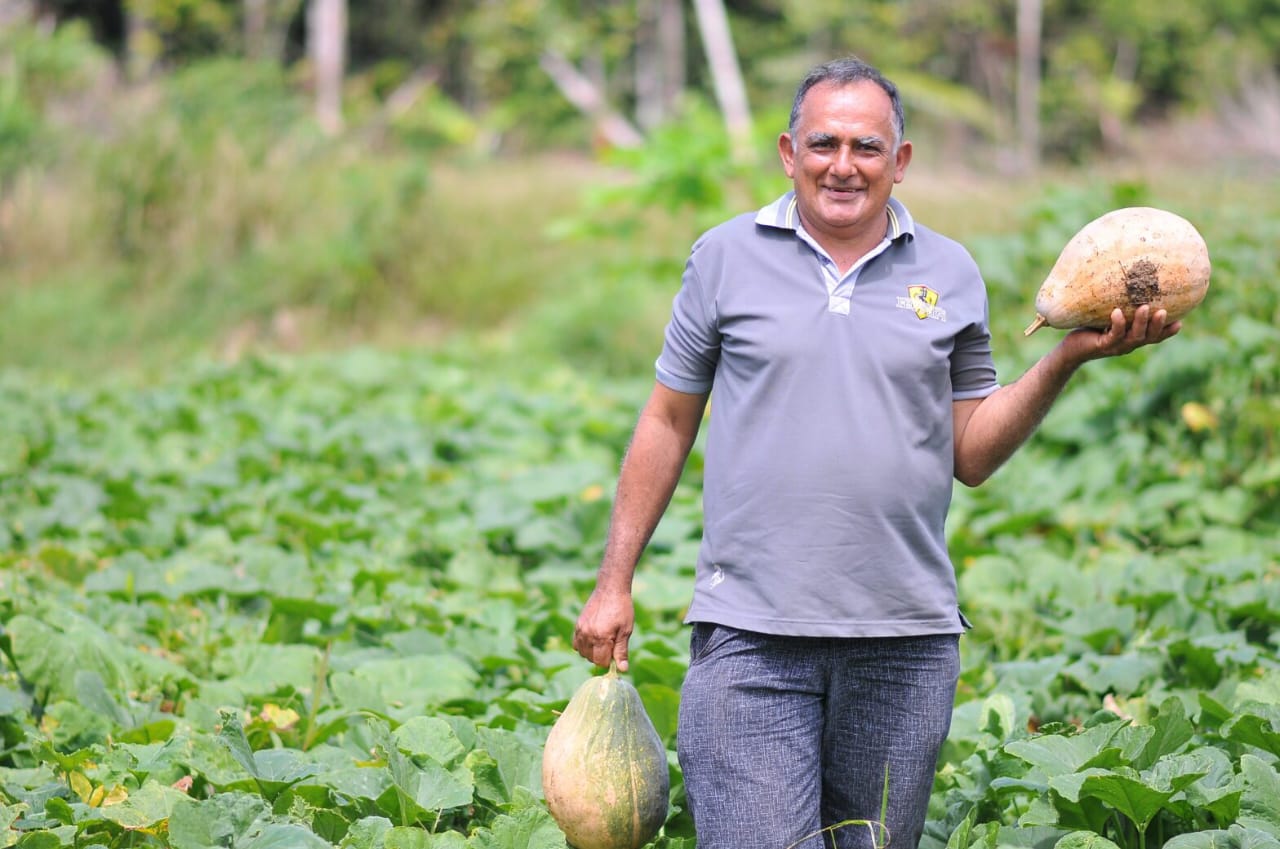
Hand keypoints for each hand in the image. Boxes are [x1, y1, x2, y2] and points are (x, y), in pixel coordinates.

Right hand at [572, 587, 634, 670]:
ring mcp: (581, 629)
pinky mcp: (578, 625)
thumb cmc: (622, 609)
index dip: (610, 661)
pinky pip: (576, 643)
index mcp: (601, 637)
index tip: (616, 652)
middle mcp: (588, 635)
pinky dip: (583, 646)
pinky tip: (593, 639)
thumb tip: (623, 670)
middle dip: (601, 657)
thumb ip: (622, 651)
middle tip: (611, 644)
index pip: (601, 662)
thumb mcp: (626, 630)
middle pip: (591, 659)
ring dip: (592, 652)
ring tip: (603, 642)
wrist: (611, 589)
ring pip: (582, 653)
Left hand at [1063, 304, 1180, 362]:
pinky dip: (1117, 323)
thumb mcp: (1110, 316)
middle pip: (1149, 337)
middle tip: (1165, 311)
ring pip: (1134, 337)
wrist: (1071, 349)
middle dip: (1159, 325)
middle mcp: (1128, 344)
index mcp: (1134, 337)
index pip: (1155, 336)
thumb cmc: (1092, 329)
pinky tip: (1116, 312)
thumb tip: (1130, 282)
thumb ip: (1122, 306)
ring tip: (1144, 308)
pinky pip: (1113, 335)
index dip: (1168, 331)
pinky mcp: (1102, 345)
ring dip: (1141, 322)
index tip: (1181, 322)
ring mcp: (1116, 346)